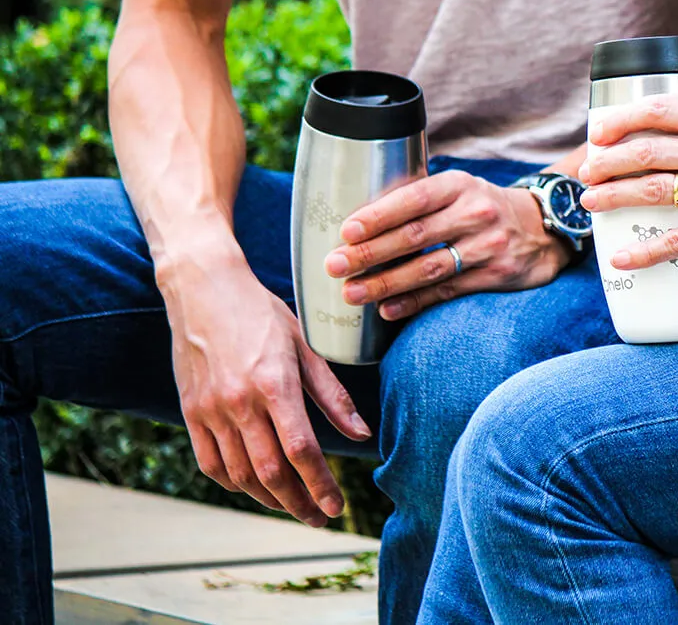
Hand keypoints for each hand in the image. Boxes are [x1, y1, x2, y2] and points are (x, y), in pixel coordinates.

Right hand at [162, 259, 371, 526]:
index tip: (335, 506)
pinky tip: (254, 486)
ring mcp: (210, 410)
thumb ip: (332, 394)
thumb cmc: (261, 312)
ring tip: (292, 504)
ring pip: (240, 474)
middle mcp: (239, 402)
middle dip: (298, 502)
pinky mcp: (190, 412)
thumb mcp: (305, 345)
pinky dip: (234, 483)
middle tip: (318, 516)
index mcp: (274, 384)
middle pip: (270, 473)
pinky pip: (210, 463)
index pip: (301, 450)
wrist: (203, 288)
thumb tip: (360, 434)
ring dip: (268, 498)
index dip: (321, 485)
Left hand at [324, 172, 570, 319]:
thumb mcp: (459, 189)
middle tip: (334, 266)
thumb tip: (358, 225)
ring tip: (352, 293)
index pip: (414, 198)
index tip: (346, 232)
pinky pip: (448, 291)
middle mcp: (475, 212)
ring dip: (386, 283)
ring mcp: (488, 245)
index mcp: (458, 185)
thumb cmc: (483, 207)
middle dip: (371, 253)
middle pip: (415, 235)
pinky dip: (415, 302)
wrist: (543, 227)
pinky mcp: (496, 275)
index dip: (379, 216)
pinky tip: (388, 309)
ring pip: (429, 268)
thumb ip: (420, 201)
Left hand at [578, 94, 677, 269]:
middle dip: (608, 161)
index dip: (622, 119)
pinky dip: (645, 250)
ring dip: (614, 197)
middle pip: (647, 151)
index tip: (600, 129)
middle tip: (586, 169)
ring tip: (590, 202)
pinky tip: (622, 257)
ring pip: (655, 190)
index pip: (660, 109)